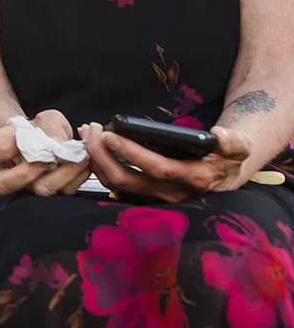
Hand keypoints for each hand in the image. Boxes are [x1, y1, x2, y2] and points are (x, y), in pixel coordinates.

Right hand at [0, 109, 90, 195]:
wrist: (57, 145)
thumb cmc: (43, 131)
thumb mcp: (46, 119)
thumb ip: (49, 125)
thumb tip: (57, 142)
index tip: (17, 138)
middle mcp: (9, 175)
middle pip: (2, 184)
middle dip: (26, 171)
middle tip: (47, 157)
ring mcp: (31, 187)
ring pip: (39, 190)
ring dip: (62, 172)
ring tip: (77, 156)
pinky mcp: (55, 194)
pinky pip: (65, 191)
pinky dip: (79, 175)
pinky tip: (83, 161)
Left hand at [82, 121, 252, 202]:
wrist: (222, 173)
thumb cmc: (226, 157)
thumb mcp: (239, 147)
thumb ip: (234, 142)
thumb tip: (218, 136)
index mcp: (193, 180)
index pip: (156, 169)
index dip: (132, 153)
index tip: (110, 135)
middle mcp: (170, 193)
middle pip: (127, 180)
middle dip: (103, 156)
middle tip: (90, 131)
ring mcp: (154, 196)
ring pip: (115, 184)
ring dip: (96, 160)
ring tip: (87, 134)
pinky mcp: (142, 194)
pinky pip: (114, 184)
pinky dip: (98, 165)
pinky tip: (91, 145)